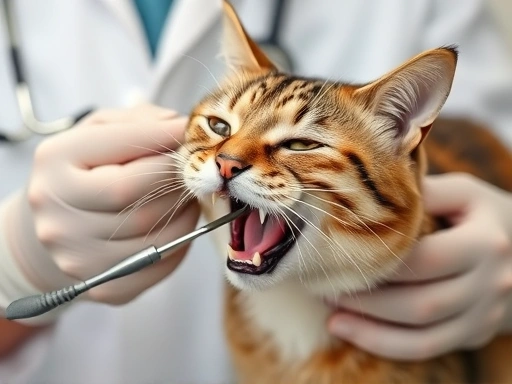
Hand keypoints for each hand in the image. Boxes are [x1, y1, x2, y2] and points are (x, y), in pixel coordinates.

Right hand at [4, 104, 198, 304]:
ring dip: (186, 212)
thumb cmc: (86, 171)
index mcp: (54, 162)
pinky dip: (182, 242)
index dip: (164, 139)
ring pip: (155, 235)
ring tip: (190, 196)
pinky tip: (180, 223)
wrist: (58, 226)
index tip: (190, 130)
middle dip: (177, 179)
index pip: (122, 148)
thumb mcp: (100, 131)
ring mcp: (77, 256)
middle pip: (136, 196)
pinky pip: (160, 265)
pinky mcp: (104, 288)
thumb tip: (180, 127)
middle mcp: (57, 212)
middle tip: (195, 169)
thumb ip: (139, 122)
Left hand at [327, 173, 511, 359]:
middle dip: (369, 301)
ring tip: (333, 317)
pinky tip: (356, 333)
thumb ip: (425, 192)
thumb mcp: (464, 193)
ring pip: (424, 335)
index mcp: (485, 243)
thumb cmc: (482, 216)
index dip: (379, 264)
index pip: (425, 259)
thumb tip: (371, 192)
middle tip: (325, 289)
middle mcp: (491, 284)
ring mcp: (485, 315)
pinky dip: (388, 346)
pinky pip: (429, 348)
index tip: (338, 259)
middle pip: (421, 303)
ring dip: (372, 330)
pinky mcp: (474, 334)